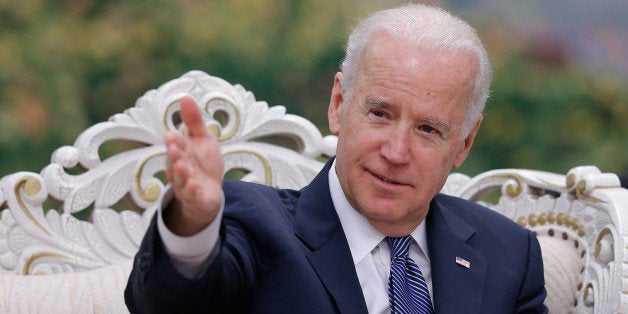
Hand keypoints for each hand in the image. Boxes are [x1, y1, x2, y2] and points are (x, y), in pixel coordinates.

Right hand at [164, 95, 223, 235]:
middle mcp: (179, 169)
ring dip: (181, 173)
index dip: (175, 142)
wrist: (209, 194)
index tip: (172, 135)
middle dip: (174, 155)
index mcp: (180, 153)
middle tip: (173, 147)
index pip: (176, 146)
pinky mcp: (195, 199)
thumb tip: (186, 96)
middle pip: (175, 162)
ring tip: (181, 165)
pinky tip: (194, 185)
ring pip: (181, 179)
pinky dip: (192, 191)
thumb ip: (194, 121)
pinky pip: (192, 196)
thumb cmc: (203, 164)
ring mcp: (186, 185)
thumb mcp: (202, 139)